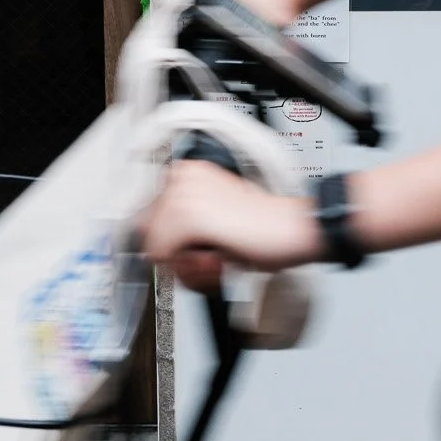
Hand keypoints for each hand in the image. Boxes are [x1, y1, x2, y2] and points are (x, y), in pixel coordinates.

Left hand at [141, 162, 320, 291]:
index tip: (191, 251)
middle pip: (149, 231)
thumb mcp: (212, 224)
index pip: (149, 215)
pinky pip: (163, 253)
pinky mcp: (189, 214)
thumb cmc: (262, 229)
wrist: (291, 229)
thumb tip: (151, 246)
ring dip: (184, 265)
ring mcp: (183, 193)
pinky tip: (215, 262)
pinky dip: (186, 268)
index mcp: (188, 172)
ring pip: (155, 244)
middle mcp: (182, 176)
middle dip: (176, 255)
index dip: (169, 242)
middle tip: (208, 260)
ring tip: (214, 263)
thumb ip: (182, 229)